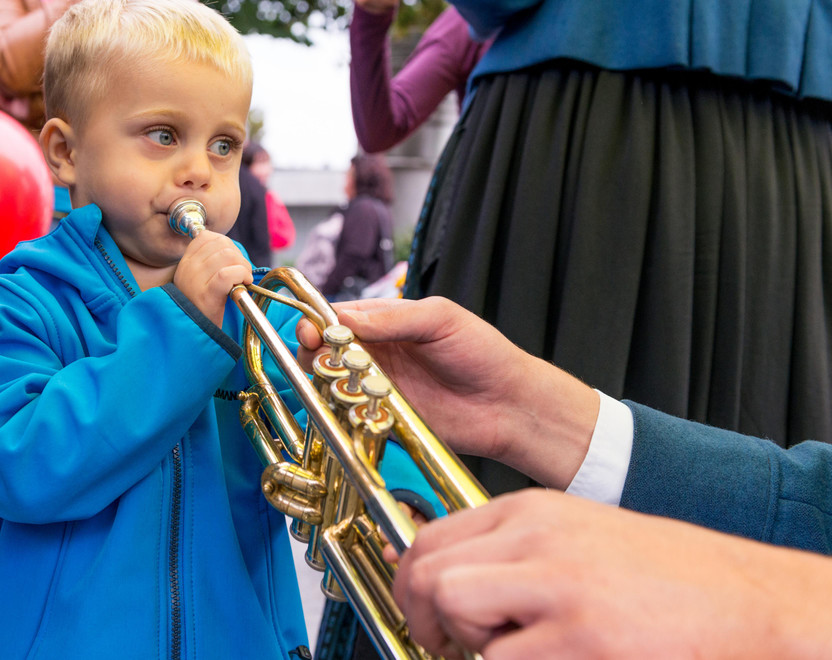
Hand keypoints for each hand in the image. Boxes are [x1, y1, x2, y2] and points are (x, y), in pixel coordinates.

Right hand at [173, 231, 251, 328]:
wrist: (192, 339)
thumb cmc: (203, 312)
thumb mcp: (200, 283)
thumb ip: (211, 265)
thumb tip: (233, 251)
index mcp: (185, 264)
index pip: (206, 237)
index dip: (226, 244)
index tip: (233, 261)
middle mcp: (186, 270)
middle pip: (220, 244)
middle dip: (238, 256)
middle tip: (242, 274)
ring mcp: (193, 282)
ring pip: (226, 255)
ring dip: (242, 266)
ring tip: (243, 281)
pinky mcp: (205, 295)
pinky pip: (226, 274)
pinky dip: (240, 275)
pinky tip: (243, 284)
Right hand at [296, 297, 597, 487]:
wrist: (509, 405)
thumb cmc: (483, 352)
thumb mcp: (440, 319)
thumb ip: (393, 317)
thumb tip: (344, 317)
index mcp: (386, 321)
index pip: (337, 315)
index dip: (317, 320)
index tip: (310, 330)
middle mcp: (376, 352)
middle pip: (323, 349)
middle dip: (312, 351)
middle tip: (319, 357)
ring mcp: (376, 386)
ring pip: (330, 381)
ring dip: (326, 380)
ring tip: (341, 381)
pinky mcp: (381, 417)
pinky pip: (348, 413)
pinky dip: (341, 409)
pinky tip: (353, 405)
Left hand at [392, 489, 831, 658]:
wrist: (748, 601)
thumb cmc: (668, 578)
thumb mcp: (577, 539)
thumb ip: (514, 554)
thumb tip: (449, 586)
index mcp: (533, 512)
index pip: (430, 537)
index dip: (409, 585)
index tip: (416, 613)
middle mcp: (538, 540)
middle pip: (429, 574)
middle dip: (423, 621)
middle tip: (445, 648)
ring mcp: (560, 588)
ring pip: (454, 613)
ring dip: (466, 648)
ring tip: (508, 654)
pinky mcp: (581, 642)